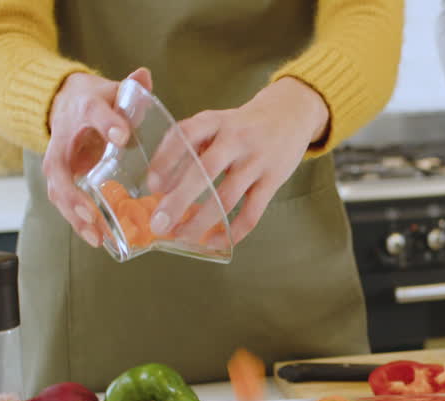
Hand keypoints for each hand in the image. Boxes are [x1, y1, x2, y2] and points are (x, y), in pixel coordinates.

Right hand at [43, 68, 152, 247]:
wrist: (66, 105)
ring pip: (58, 193)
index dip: (106, 122)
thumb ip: (130, 88)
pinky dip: (80, 222)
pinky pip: (66, 204)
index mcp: (83, 109)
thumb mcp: (111, 91)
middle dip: (73, 194)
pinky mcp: (61, 181)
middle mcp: (63, 139)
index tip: (121, 135)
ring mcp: (58, 164)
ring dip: (75, 217)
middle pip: (60, 170)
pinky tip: (98, 239)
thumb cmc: (96, 102)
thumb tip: (144, 75)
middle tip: (91, 213)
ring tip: (96, 236)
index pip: (93, 112)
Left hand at [146, 77, 329, 244]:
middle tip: (159, 223)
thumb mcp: (217, 122)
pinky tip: (216, 242)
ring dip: (202, 221)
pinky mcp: (273, 180)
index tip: (153, 185)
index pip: (185, 134)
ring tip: (182, 237)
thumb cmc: (243, 125)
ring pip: (227, 197)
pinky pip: (252, 212)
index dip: (166, 160)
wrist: (290, 113)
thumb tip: (162, 187)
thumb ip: (192, 147)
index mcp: (215, 120)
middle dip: (179, 200)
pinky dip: (233, 231)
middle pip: (205, 170)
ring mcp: (257, 160)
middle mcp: (236, 138)